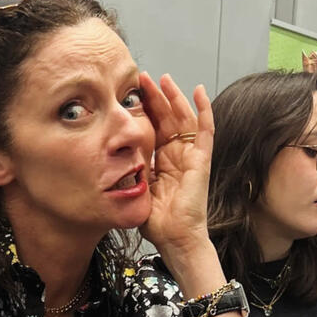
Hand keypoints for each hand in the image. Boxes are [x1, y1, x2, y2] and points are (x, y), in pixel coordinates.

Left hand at [139, 73, 213, 260]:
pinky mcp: (202, 160)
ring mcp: (191, 156)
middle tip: (142, 78)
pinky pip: (206, 130)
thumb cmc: (157, 221)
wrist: (174, 238)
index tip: (130, 94)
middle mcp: (177, 156)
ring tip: (163, 79)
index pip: (153, 129)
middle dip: (155, 98)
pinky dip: (204, 110)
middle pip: (167, 119)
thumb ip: (130, 171)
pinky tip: (197, 91)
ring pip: (183, 118)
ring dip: (174, 97)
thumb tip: (110, 156)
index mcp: (161, 162)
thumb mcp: (136, 189)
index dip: (144, 111)